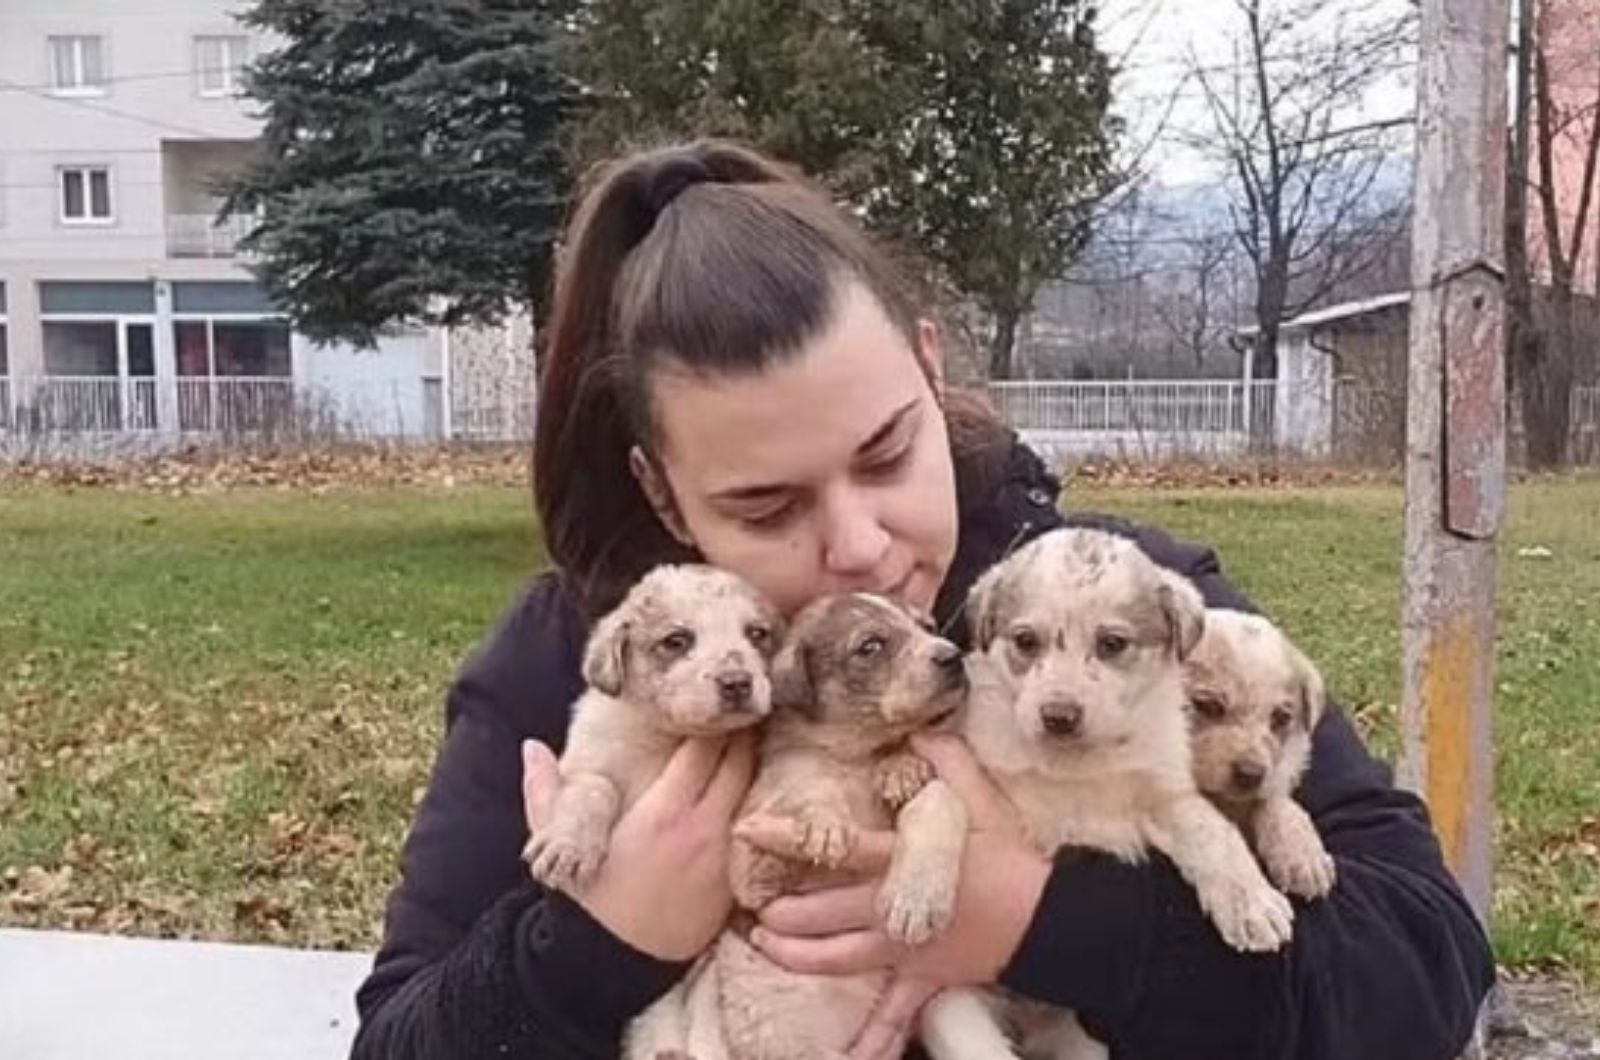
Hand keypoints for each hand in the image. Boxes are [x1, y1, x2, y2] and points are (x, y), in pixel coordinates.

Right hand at [522, 733, 754, 960]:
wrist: (613, 965)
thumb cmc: (587, 898)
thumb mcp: (558, 843)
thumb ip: (545, 791)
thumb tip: (531, 747)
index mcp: (662, 813)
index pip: (705, 747)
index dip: (712, 722)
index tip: (710, 706)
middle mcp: (703, 830)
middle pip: (742, 762)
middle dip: (743, 735)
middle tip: (741, 714)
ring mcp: (726, 856)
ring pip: (755, 792)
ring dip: (754, 767)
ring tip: (751, 744)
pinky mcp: (736, 881)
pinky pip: (755, 829)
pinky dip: (755, 805)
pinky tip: (753, 792)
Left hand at [734, 733, 1049, 1058]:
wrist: (1047, 919)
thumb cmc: (1009, 858)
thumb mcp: (981, 800)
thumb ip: (947, 762)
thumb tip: (919, 734)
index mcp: (900, 863)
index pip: (833, 847)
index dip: (787, 839)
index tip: (748, 830)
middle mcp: (892, 909)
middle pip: (823, 913)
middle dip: (782, 912)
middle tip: (750, 905)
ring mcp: (903, 949)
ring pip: (837, 959)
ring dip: (797, 956)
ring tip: (764, 946)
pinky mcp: (920, 978)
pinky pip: (893, 1015)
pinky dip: (871, 1040)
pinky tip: (850, 1058)